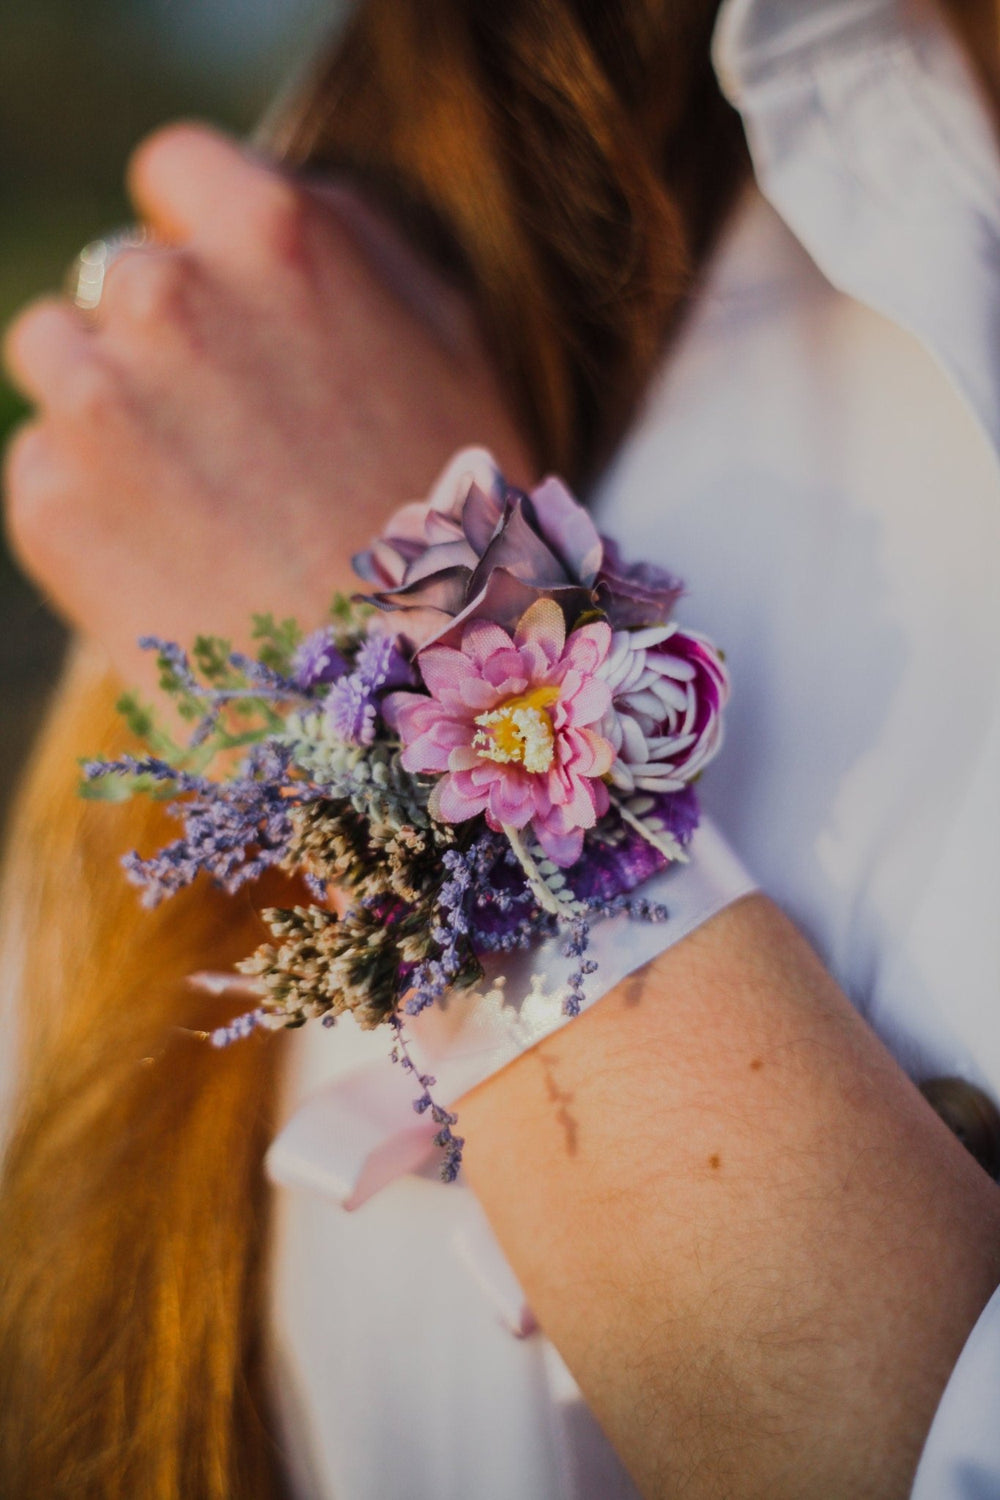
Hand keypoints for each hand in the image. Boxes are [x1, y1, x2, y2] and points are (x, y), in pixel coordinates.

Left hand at [2, 123, 532, 684]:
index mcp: (275, 234)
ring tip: (201, 502)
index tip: (231, 308)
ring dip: (110, 410)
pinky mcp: (49, 498)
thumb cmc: (452, 524)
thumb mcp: (447, 345)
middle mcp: (167, 294)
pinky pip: (44, 467)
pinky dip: (92, 505)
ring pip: (58, 359)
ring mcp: (96, 397)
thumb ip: (350, 245)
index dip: (203, 237)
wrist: (407, 694)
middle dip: (162, 340)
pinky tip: (177, 561)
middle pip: (115, 277)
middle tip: (235, 439)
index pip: (179, 170)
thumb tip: (271, 202)